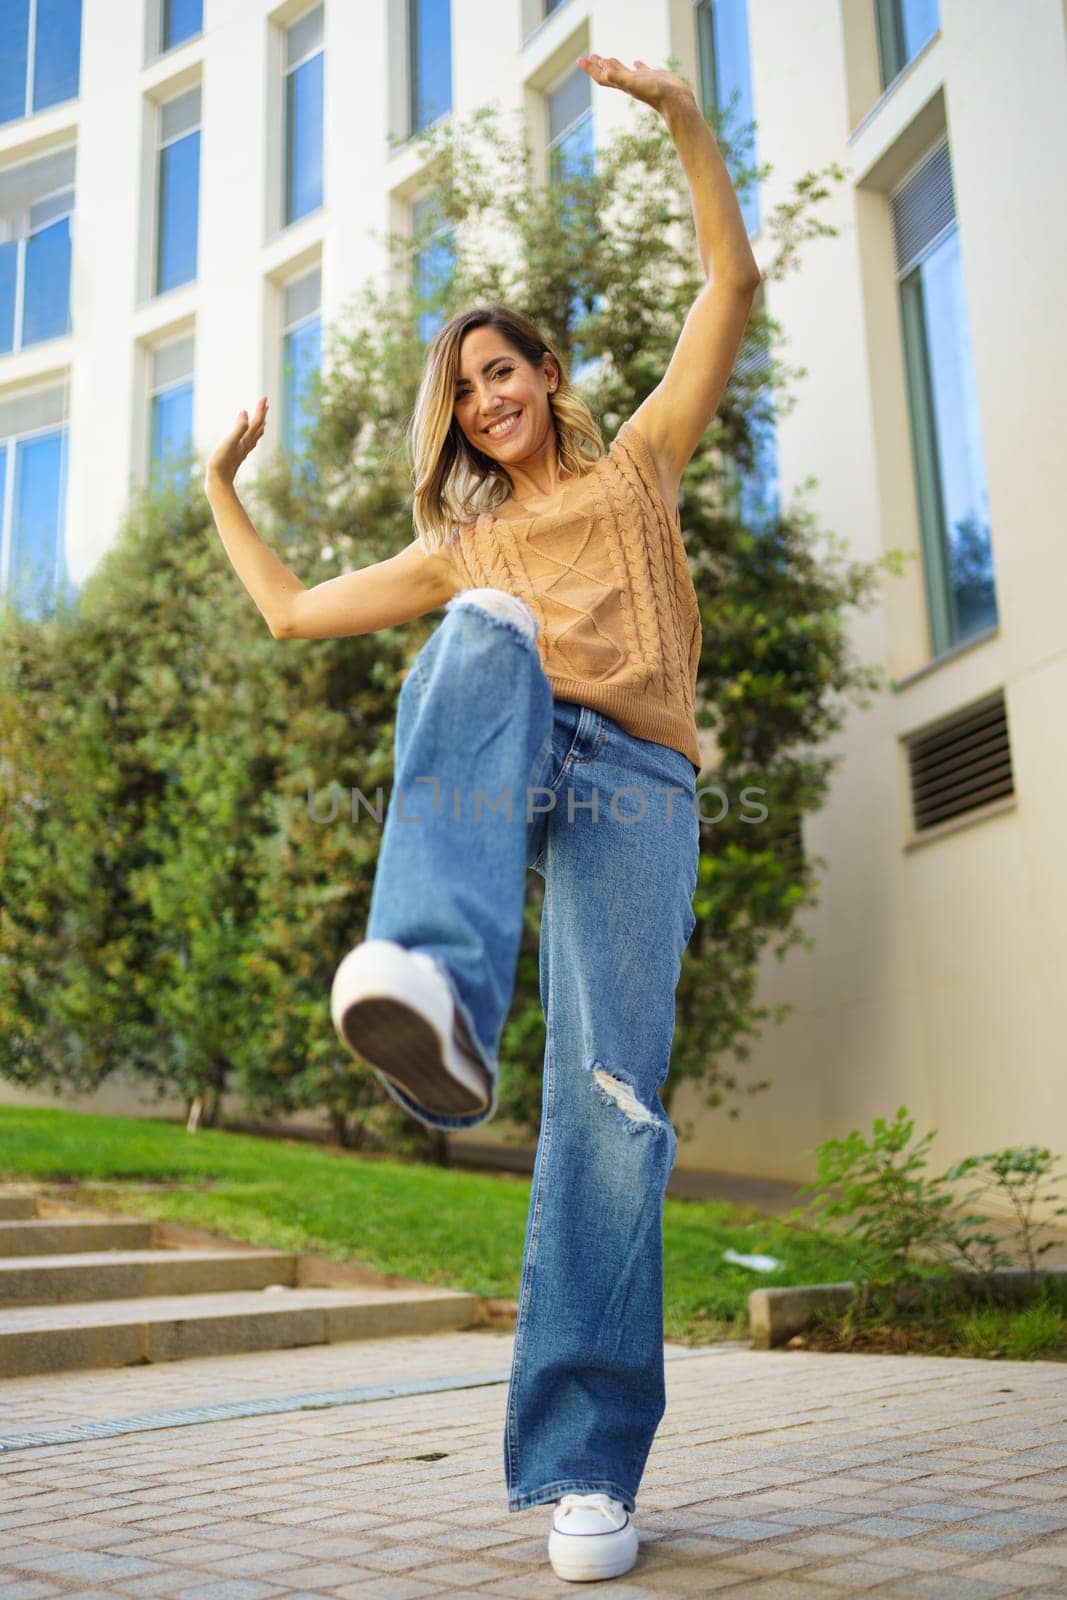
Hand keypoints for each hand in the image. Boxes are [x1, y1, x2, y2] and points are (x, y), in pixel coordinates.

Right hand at [205, 396, 267, 491]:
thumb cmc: (221, 463)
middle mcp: (246, 445)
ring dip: (258, 426)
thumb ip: (238, 427)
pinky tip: (247, 439)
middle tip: (265, 404)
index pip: (256, 422)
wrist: (218, 484)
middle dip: (262, 415)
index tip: (264, 397)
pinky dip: (250, 436)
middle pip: (258, 428)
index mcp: (245, 440)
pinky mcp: (236, 457)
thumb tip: (245, 412)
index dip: (260, 409)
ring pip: (254, 436)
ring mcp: (242, 452)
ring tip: (261, 419)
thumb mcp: (229, 442)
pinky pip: (247, 444)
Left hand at [576, 54, 695, 115]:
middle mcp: (630, 83)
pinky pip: (642, 70)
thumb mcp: (634, 83)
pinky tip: (635, 62)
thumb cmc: (655, 94)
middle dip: (598, 66)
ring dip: (614, 65)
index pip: (602, 76)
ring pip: (624, 72)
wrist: (676, 102)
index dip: (590, 68)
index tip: (580, 59)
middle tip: (589, 57)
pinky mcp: (653, 77)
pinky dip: (636, 66)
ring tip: (607, 59)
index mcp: (623, 84)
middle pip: (609, 74)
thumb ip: (618, 76)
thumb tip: (603, 66)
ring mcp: (641, 81)